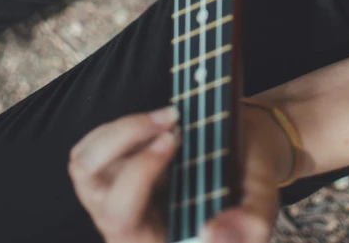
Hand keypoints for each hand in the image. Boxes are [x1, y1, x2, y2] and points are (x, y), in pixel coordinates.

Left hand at [69, 105, 290, 242]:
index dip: (143, 179)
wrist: (240, 145)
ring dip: (126, 134)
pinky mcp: (103, 173)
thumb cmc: (248, 180)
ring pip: (86, 168)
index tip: (176, 141)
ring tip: (169, 118)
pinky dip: (119, 127)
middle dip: (140, 158)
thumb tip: (214, 236)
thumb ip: (251, 224)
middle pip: (108, 206)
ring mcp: (110, 202)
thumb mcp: (262, 201)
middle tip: (178, 128)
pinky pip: (87, 148)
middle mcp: (130, 230)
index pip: (128, 230)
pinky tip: (155, 124)